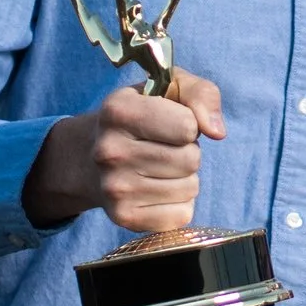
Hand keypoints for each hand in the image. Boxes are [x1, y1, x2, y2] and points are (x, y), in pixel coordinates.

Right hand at [23, 70, 225, 230]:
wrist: (88, 157)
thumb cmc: (141, 116)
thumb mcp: (169, 87)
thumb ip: (201, 94)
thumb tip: (217, 132)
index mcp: (118, 110)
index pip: (188, 126)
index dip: (188, 123)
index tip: (169, 122)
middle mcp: (110, 151)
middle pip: (190, 159)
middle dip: (187, 151)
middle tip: (163, 147)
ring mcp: (114, 188)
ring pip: (189, 188)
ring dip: (184, 177)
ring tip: (158, 167)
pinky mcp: (123, 217)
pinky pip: (182, 214)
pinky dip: (178, 203)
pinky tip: (156, 189)